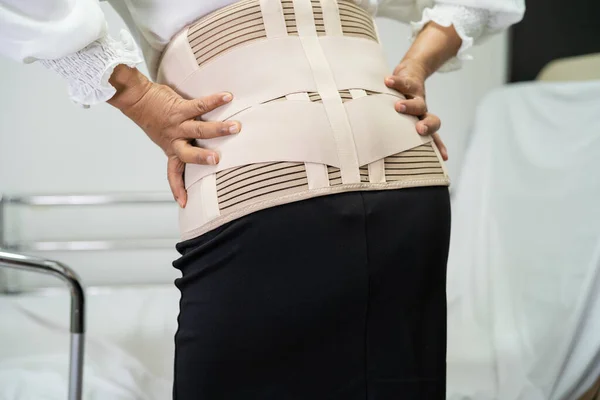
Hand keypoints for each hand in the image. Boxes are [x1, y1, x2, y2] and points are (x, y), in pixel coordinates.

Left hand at [108, 66, 239, 207]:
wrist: (137, 99)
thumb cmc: (155, 118)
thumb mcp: (165, 137)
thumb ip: (181, 145)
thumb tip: (205, 153)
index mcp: (171, 149)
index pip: (173, 173)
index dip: (177, 188)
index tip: (183, 203)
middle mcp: (175, 139)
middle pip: (189, 153)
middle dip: (203, 157)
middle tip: (217, 160)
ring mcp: (177, 124)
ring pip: (199, 129)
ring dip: (218, 129)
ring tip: (235, 127)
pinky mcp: (180, 107)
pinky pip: (199, 105)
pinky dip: (214, 101)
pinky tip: (227, 97)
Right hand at [384, 59, 447, 160]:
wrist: (411, 71)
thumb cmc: (403, 101)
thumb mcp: (402, 119)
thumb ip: (397, 134)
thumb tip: (378, 158)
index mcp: (421, 121)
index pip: (433, 136)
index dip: (438, 146)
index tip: (444, 157)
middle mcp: (421, 110)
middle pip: (430, 119)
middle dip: (427, 126)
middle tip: (419, 130)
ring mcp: (416, 96)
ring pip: (418, 103)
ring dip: (410, 106)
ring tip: (398, 106)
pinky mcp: (409, 81)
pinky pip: (404, 82)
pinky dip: (396, 82)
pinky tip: (387, 81)